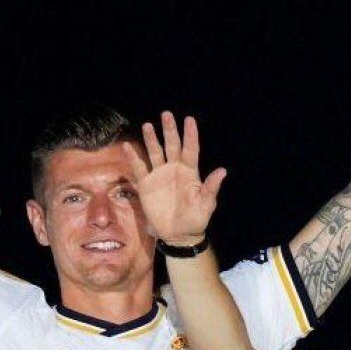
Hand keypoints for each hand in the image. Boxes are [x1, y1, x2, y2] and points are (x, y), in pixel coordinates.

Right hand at [126, 113, 226, 248]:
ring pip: (155, 153)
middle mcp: (174, 170)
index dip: (190, 135)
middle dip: (169, 130)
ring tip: (148, 125)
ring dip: (151, 139)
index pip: (191, 149)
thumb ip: (211, 187)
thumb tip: (222, 171)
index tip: (189, 119)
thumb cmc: (196, 219)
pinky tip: (128, 146)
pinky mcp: (146, 185)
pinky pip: (139, 169)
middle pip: (171, 146)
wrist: (179, 234)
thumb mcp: (206, 204)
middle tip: (166, 114)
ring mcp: (159, 176)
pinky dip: (133, 158)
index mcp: (190, 172)